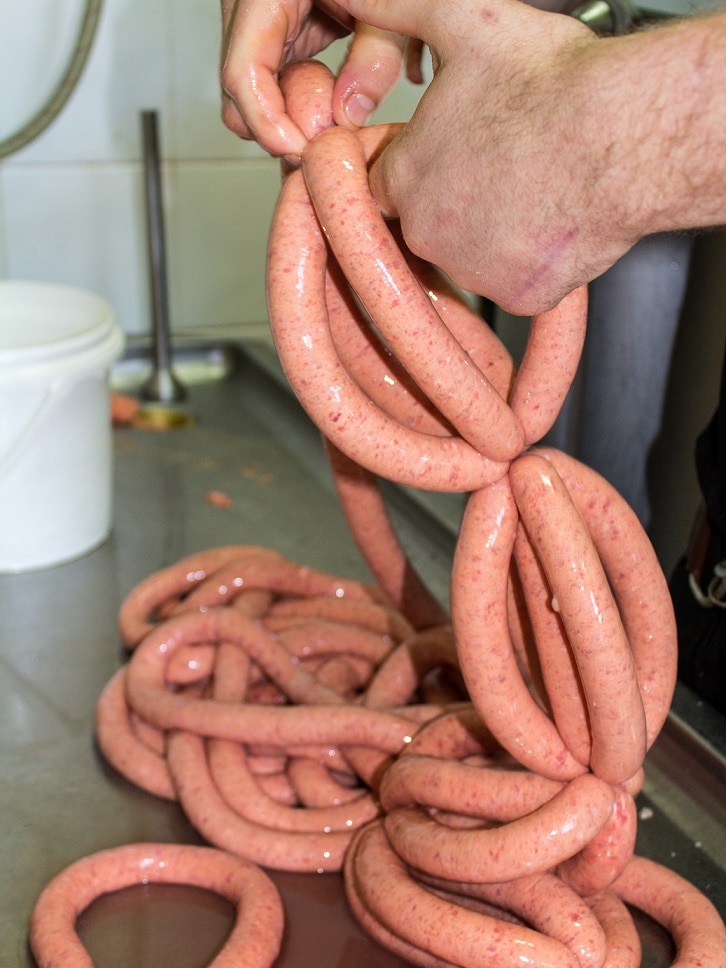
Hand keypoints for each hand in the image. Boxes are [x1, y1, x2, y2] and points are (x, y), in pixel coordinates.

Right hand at [219, 0, 415, 157]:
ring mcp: (257, 24)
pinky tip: (328, 110)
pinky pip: (271, 86)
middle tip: (322, 149)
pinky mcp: (275, 35)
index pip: (242, 74)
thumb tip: (350, 115)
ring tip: (330, 127)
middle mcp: (248, 7)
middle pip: (237, 95)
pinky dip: (297, 105)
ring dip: (287, 121)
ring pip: (250, 97)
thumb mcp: (386, 4)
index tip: (301, 152)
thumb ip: (376, 57)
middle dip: (276, 129)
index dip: (267, 124)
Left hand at [332, 0, 725, 314]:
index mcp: (404, 176)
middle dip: (458, 199)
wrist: (625, 135)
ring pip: (473, 255)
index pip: (383, 186)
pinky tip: (554, 219)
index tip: (453, 151)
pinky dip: (533, 259)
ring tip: (534, 186)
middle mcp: (427, 231)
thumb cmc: (553, 84)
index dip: (421, 166)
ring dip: (495, 229)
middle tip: (503, 163)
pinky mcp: (518, 296)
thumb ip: (396, 10)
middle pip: (429, 224)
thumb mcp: (462, 23)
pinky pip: (516, 281)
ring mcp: (473, 269)